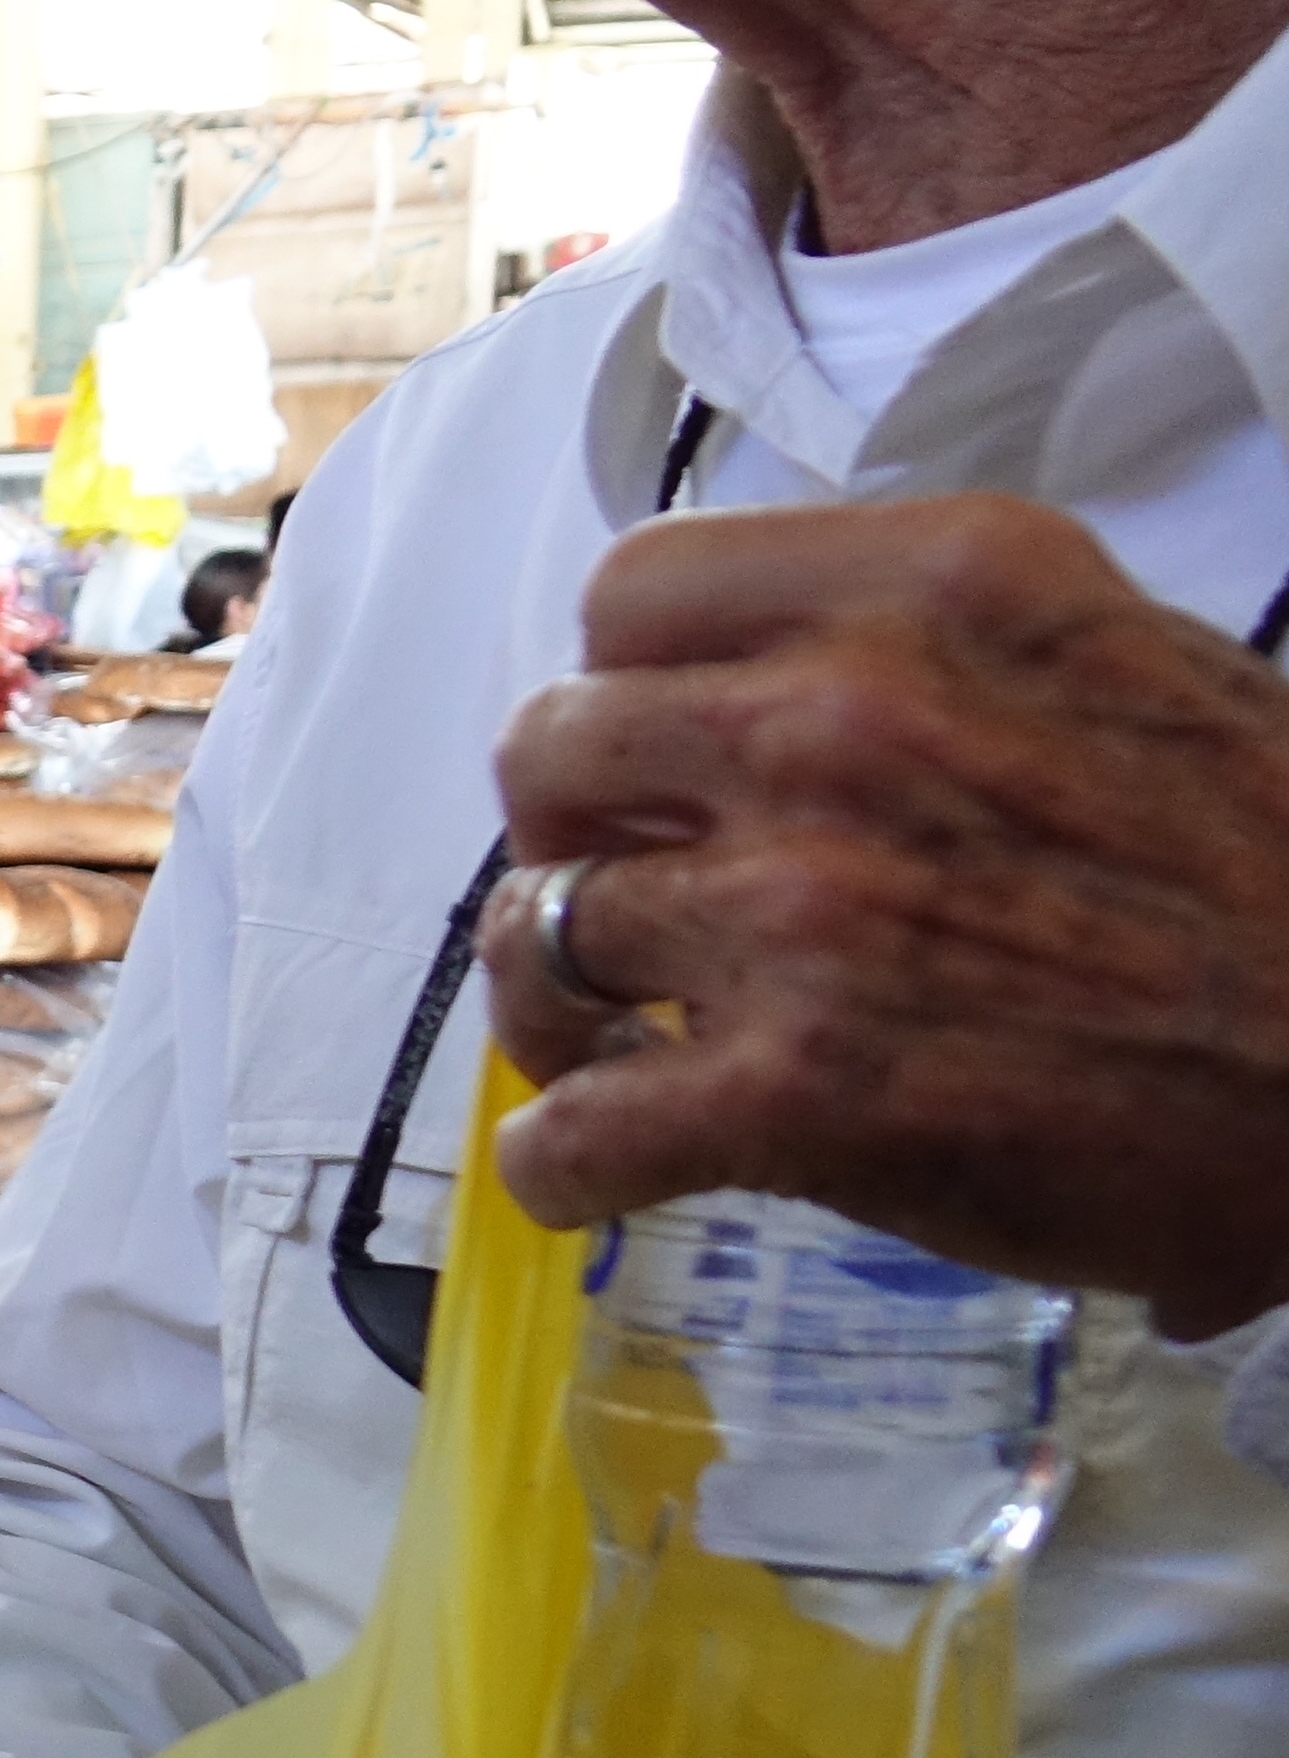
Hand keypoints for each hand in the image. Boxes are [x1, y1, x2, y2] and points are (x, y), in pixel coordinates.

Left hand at [477, 495, 1288, 1337]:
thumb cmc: (1267, 873)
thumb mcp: (1117, 659)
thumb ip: (923, 646)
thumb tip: (746, 683)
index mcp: (935, 590)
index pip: (634, 593)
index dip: (622, 687)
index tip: (663, 759)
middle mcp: (845, 720)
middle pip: (550, 751)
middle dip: (567, 836)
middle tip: (636, 900)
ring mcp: (806, 909)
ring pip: (540, 936)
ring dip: (558, 1003)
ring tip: (626, 1042)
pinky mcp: (795, 1091)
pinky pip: (566, 1131)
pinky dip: (560, 1163)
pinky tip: (605, 1167)